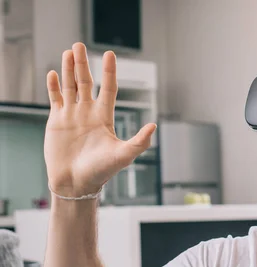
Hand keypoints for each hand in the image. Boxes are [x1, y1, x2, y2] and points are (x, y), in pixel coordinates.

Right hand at [44, 42, 155, 196]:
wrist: (76, 183)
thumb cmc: (101, 172)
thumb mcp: (123, 155)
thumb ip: (139, 141)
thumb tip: (154, 125)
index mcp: (104, 117)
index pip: (108, 88)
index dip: (109, 71)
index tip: (109, 54)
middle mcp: (88, 113)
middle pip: (85, 82)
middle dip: (83, 63)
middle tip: (79, 44)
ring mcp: (72, 116)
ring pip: (70, 86)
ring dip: (68, 69)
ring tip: (68, 52)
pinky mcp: (56, 121)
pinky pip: (55, 99)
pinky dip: (53, 86)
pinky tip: (54, 73)